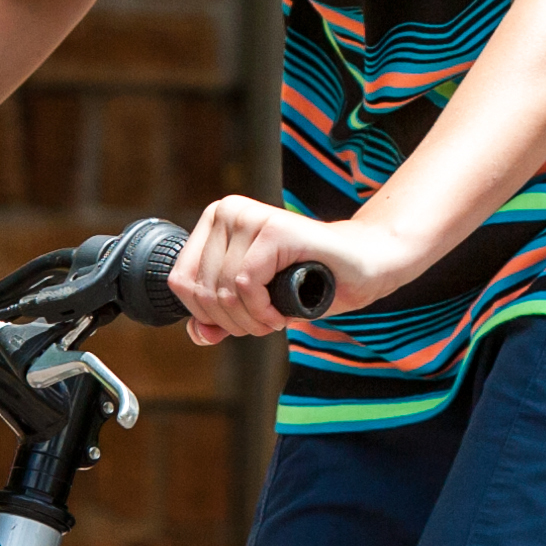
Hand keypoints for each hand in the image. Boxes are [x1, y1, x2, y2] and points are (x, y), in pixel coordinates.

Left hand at [169, 194, 406, 343]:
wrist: (365, 265)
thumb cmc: (311, 281)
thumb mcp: (254, 304)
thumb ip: (220, 317)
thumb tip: (196, 333)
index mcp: (216, 221)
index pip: (180, 281)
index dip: (206, 316)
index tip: (239, 322)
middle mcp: (229, 211)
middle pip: (201, 290)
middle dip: (231, 322)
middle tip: (263, 324)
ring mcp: (251, 216)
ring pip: (225, 290)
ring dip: (250, 320)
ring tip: (274, 319)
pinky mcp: (275, 229)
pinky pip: (247, 283)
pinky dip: (262, 310)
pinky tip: (280, 314)